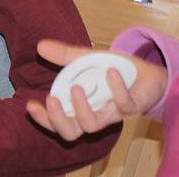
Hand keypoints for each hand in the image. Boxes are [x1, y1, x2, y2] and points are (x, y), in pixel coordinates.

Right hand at [26, 39, 167, 140]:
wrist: (147, 73)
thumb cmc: (113, 70)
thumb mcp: (86, 59)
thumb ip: (64, 55)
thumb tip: (40, 46)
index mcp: (78, 105)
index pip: (56, 122)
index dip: (43, 118)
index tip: (30, 104)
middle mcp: (93, 113)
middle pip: (71, 133)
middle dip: (58, 120)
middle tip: (51, 100)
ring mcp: (112, 112)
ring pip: (93, 126)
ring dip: (82, 108)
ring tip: (76, 87)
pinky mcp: (133, 106)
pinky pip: (124, 105)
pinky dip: (116, 88)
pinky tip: (111, 72)